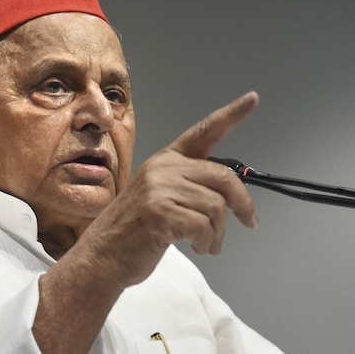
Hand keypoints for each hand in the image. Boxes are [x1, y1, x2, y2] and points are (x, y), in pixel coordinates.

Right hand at [81, 90, 259, 287]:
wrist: (102, 255)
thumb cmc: (134, 231)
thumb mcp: (160, 196)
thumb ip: (189, 186)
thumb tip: (231, 195)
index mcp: (165, 159)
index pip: (204, 131)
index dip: (231, 115)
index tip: (252, 99)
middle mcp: (163, 168)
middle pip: (223, 177)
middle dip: (242, 204)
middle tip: (248, 221)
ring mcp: (159, 188)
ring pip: (217, 207)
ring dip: (218, 233)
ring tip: (205, 244)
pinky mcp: (160, 212)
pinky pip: (204, 226)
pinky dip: (207, 242)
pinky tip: (196, 247)